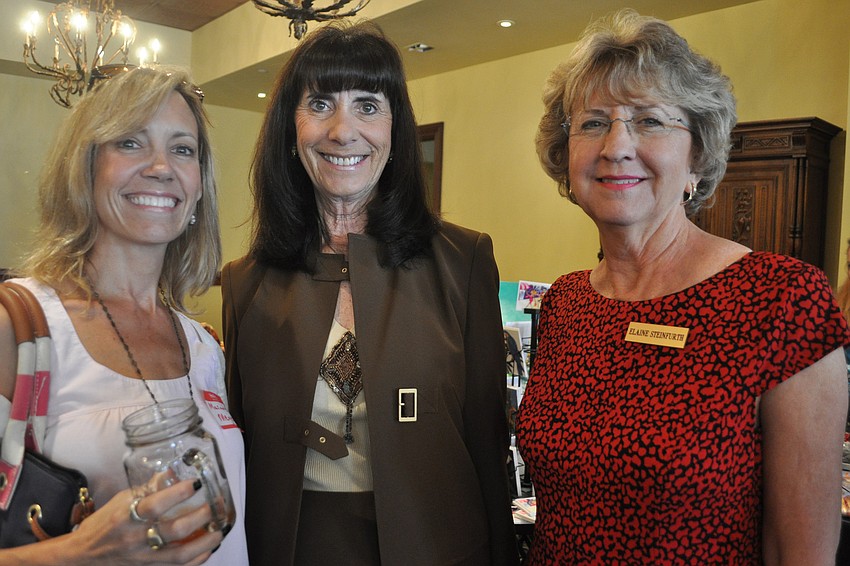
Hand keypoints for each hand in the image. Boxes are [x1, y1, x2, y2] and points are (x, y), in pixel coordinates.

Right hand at [69, 480, 222, 564]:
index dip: (179, 493)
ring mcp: (143, 558)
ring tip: (219, 530)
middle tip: (213, 506)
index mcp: (127, 516)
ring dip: (204, 542)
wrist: (83, 556)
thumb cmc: (104, 524)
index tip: (196, 483)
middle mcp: (136, 539)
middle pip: (173, 530)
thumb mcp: (121, 500)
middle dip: (199, 517)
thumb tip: (171, 472)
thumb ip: (147, 489)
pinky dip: (196, 560)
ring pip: (179, 554)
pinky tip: (207, 549)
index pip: (156, 504)